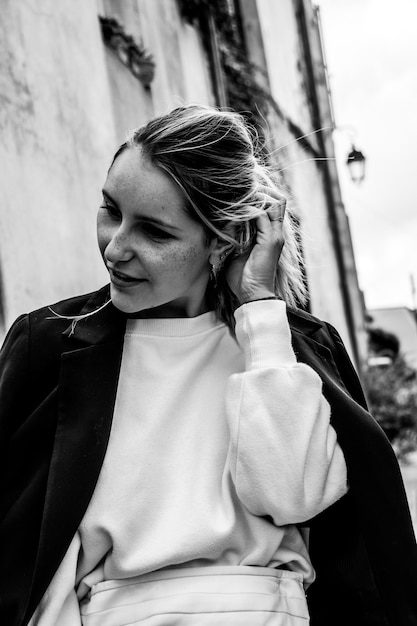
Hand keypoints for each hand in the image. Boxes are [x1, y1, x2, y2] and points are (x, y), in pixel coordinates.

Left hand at [225, 186, 285, 303]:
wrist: (252, 295)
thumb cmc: (243, 278)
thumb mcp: (237, 253)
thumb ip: (236, 238)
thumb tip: (222, 228)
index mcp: (270, 235)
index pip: (273, 206)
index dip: (260, 196)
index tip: (241, 194)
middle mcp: (276, 233)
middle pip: (277, 200)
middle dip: (260, 191)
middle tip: (241, 191)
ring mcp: (275, 236)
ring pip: (272, 203)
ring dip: (253, 198)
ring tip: (236, 199)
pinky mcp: (270, 241)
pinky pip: (261, 215)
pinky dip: (247, 210)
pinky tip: (234, 213)